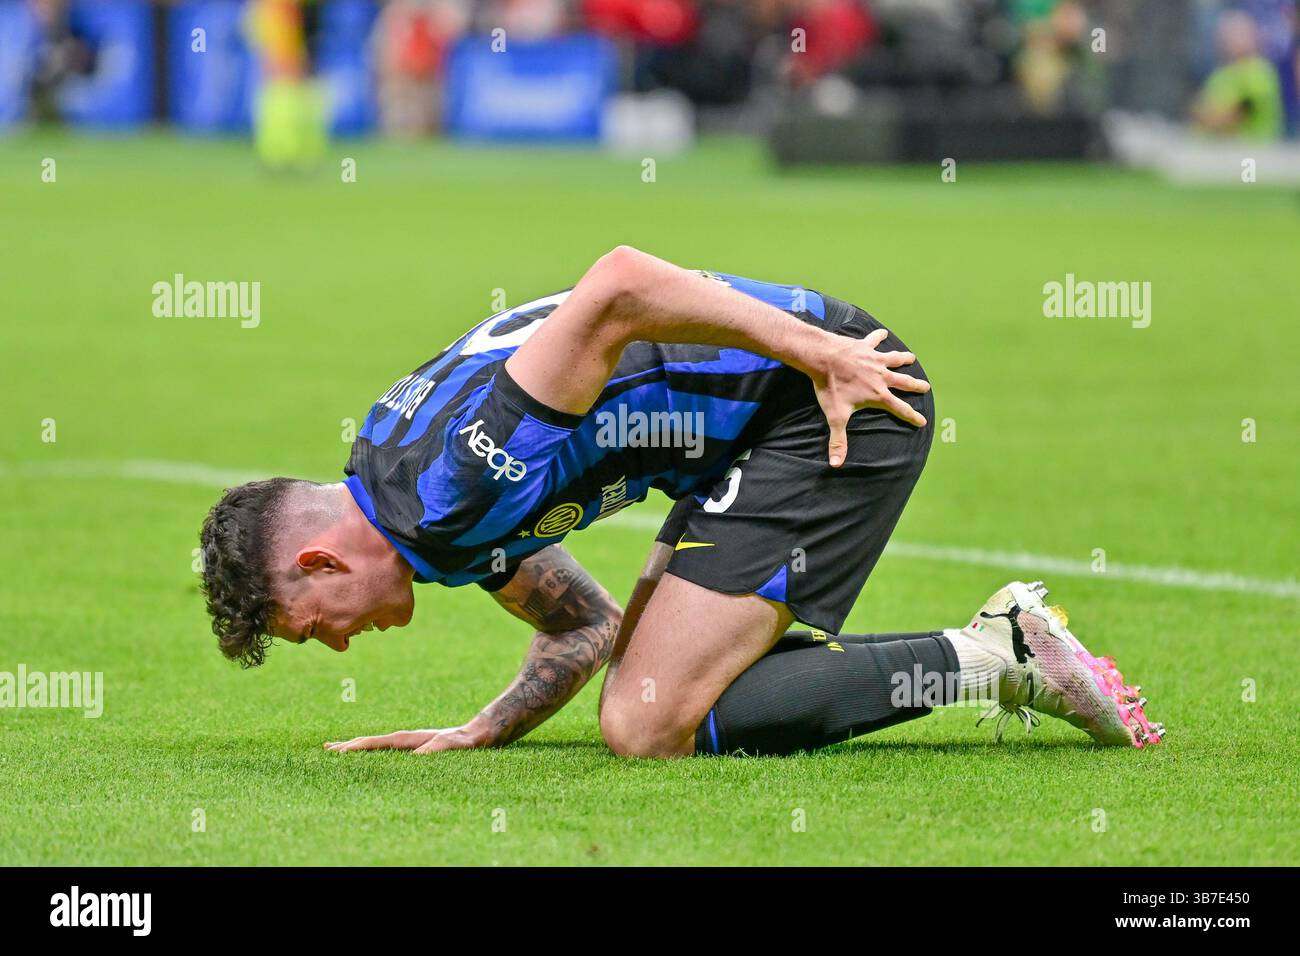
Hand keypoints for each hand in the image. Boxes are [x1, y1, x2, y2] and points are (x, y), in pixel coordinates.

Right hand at [325, 725, 490, 753]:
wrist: (478, 735)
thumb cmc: (465, 743)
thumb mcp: (452, 747)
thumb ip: (436, 750)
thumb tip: (417, 758)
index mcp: (409, 739)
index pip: (377, 743)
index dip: (357, 747)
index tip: (337, 751)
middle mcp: (406, 738)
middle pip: (372, 741)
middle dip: (349, 745)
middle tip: (325, 748)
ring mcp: (409, 742)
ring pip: (377, 745)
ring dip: (357, 747)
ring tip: (338, 749)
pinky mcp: (414, 748)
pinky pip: (386, 750)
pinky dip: (371, 752)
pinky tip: (369, 756)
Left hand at [812, 327, 929, 465]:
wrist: (823, 358)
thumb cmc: (830, 387)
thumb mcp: (835, 417)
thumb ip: (838, 440)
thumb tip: (836, 464)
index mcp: (878, 395)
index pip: (900, 409)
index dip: (912, 416)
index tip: (922, 421)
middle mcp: (882, 377)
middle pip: (904, 382)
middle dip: (916, 386)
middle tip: (926, 387)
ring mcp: (875, 360)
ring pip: (895, 359)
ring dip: (904, 358)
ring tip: (912, 358)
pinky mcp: (865, 346)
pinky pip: (875, 340)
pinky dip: (878, 336)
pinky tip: (882, 332)